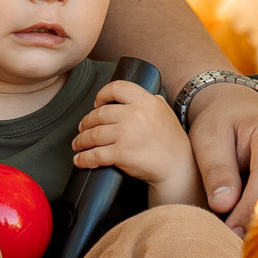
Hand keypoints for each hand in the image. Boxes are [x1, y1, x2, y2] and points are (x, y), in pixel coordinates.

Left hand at [72, 79, 194, 200]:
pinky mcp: (122, 153)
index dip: (102, 94)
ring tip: (78, 144)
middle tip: (82, 128)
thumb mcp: (165, 113)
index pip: (117, 88)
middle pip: (99, 114)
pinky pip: (95, 155)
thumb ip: (150, 101)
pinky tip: (80, 160)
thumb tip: (131, 94)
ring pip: (93, 134)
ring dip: (81, 140)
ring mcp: (128, 134)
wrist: (179, 169)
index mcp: (147, 102)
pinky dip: (84, 158)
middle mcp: (136, 115)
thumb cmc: (172, 143)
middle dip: (86, 123)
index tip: (96, 103)